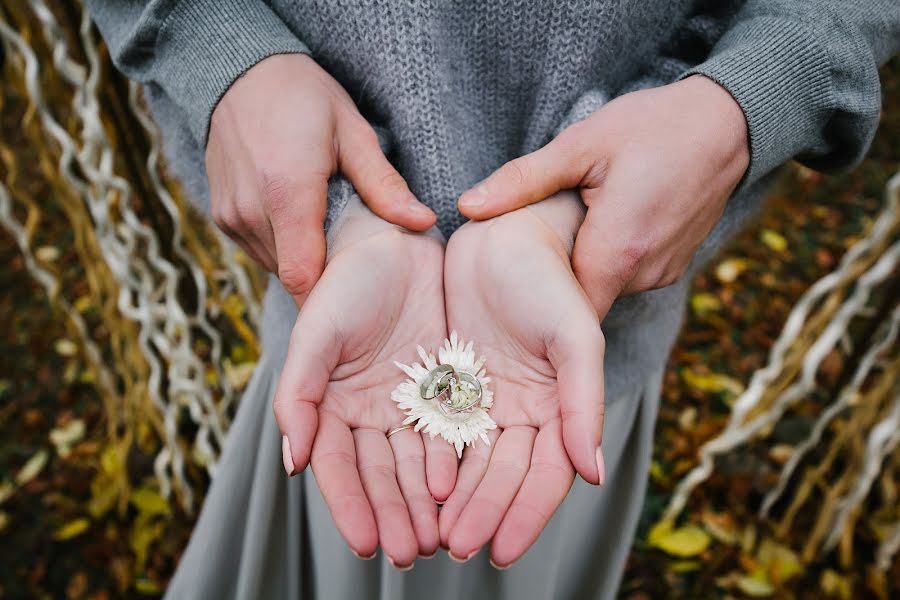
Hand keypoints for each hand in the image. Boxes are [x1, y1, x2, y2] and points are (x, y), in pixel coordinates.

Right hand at [206, 53, 435, 304]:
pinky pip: (259, 249)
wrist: (239, 73)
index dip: (331, 295)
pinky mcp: (221, 217)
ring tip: (325, 225)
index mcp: (286, 192)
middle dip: (325, 271)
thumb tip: (424, 222)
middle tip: (353, 251)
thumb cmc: (304, 97)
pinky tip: (299, 216)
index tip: (358, 292)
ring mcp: (230, 216)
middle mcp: (251, 211)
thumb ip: (384, 185)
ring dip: (303, 256)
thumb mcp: (353, 133)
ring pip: (275, 265)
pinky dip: (283, 244)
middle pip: (293, 273)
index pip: (303, 276)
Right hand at [272, 199, 454, 566]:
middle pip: (378, 475)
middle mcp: (367, 413)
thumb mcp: (316, 334)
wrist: (394, 244)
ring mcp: (406, 404)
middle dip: (391, 515)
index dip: (349, 506)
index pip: (337, 467)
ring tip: (435, 539)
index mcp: (329, 406)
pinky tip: (456, 490)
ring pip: (414, 464)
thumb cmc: (345, 285)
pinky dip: (449, 464)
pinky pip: (448, 434)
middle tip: (406, 554)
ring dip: (422, 503)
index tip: (365, 544)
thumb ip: (298, 396)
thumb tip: (292, 462)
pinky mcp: (443, 390)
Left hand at [439, 192, 604, 566]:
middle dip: (482, 514)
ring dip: (454, 502)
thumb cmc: (548, 280)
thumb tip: (593, 472)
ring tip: (433, 538)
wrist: (501, 235)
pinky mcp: (449, 385)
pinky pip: (437, 433)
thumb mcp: (573, 337)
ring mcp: (485, 400)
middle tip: (456, 549)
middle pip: (503, 476)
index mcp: (560, 406)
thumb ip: (584, 403)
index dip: (526, 514)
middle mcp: (522, 411)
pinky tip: (416, 492)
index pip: (546, 474)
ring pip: (469, 463)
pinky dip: (429, 465)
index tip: (502, 550)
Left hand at [458, 75, 748, 320]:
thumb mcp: (580, 145)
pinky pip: (630, 275)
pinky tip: (606, 220)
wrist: (729, 122)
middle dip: (557, 278)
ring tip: (574, 222)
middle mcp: (644, 274)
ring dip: (587, 263)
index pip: (561, 309)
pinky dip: (613, 256)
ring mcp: (663, 273)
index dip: (533, 297)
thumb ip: (523, 181)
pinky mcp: (675, 266)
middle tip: (536, 240)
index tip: (510, 280)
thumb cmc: (653, 126)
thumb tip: (467, 206)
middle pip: (582, 298)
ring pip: (606, 286)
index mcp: (616, 251)